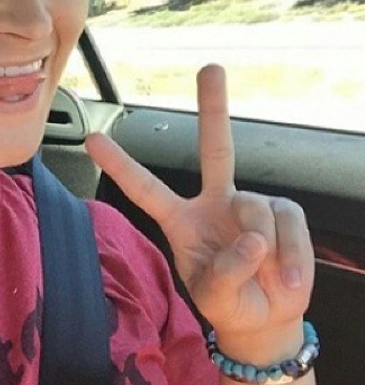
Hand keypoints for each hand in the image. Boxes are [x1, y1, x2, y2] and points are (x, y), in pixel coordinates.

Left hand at [85, 64, 314, 339]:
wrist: (266, 317)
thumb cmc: (228, 300)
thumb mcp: (213, 296)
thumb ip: (226, 273)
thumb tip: (253, 239)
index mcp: (180, 219)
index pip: (145, 188)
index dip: (120, 164)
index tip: (93, 138)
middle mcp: (213, 202)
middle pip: (216, 149)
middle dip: (213, 107)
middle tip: (210, 67)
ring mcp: (248, 205)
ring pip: (255, 213)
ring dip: (262, 253)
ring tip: (265, 279)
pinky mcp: (283, 213)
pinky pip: (288, 226)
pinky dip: (292, 257)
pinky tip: (287, 277)